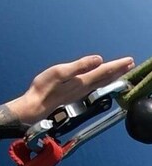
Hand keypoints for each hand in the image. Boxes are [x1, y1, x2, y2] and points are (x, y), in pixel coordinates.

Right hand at [8, 55, 133, 124]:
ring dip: (112, 77)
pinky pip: (94, 87)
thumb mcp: (60, 72)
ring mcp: (80, 93)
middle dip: (118, 71)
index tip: (129, 60)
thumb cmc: (43, 88)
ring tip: (120, 72)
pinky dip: (102, 82)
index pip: (104, 71)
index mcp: (82, 80)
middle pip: (106, 78)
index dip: (117, 65)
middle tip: (130, 65)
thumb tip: (99, 59)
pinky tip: (100, 82)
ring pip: (101, 83)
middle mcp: (84, 88)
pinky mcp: (74, 95)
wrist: (35, 106)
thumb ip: (80, 66)